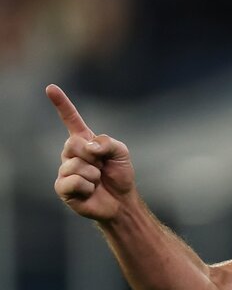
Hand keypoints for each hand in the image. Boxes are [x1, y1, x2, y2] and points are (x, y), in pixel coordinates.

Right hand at [47, 84, 135, 221]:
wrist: (122, 201)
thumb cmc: (120, 175)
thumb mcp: (121, 153)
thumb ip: (107, 143)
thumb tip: (88, 147)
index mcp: (84, 141)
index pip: (71, 120)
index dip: (62, 104)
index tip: (51, 88)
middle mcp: (71, 154)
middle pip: (72, 143)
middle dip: (93, 156)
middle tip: (101, 167)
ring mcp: (65, 170)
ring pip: (75, 165)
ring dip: (93, 174)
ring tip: (97, 181)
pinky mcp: (63, 188)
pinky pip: (73, 181)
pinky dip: (87, 187)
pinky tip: (90, 191)